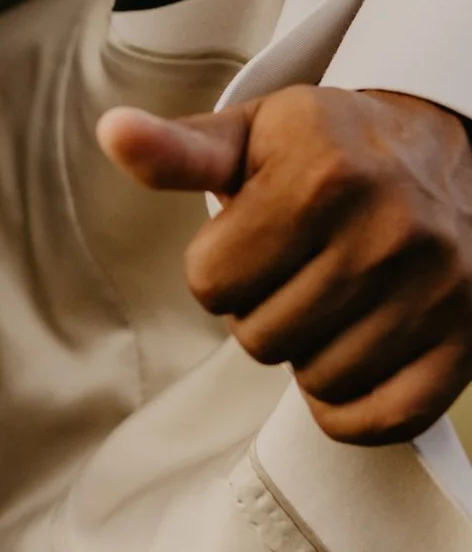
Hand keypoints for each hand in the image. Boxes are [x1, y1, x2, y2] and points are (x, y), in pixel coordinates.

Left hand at [97, 83, 471, 446]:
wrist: (449, 148)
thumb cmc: (332, 149)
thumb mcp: (254, 135)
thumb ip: (179, 150)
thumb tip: (114, 133)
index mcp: (323, 173)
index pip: (210, 282)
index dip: (219, 268)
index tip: (253, 241)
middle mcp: (389, 229)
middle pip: (260, 338)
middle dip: (262, 310)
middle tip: (296, 272)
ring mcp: (437, 288)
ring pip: (317, 381)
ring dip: (310, 352)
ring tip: (333, 300)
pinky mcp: (467, 338)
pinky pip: (384, 418)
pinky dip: (355, 408)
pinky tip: (356, 355)